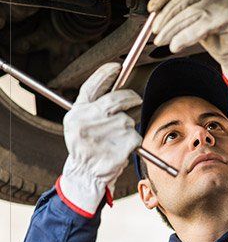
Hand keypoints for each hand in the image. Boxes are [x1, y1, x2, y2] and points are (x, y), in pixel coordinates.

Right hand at [56, 63, 142, 217]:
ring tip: (115, 140)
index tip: (117, 67)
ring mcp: (108, 131)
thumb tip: (114, 85)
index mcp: (77, 112)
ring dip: (127, 127)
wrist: (86, 174)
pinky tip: (120, 149)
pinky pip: (135, 136)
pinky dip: (133, 141)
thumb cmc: (86, 147)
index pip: (93, 86)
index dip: (106, 73)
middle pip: (118, 99)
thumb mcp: (79, 123)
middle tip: (135, 99)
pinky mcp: (122, 143)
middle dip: (130, 97)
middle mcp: (90, 119)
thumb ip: (92, 105)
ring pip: (127, 120)